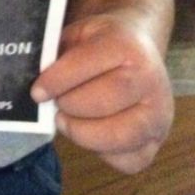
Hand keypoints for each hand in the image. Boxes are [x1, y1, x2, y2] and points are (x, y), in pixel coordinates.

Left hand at [31, 12, 173, 173]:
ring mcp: (159, 112)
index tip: (37, 92)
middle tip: (56, 104)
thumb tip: (35, 86)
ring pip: (118, 136)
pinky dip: (104, 154)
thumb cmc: (101, 41)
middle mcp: (150, 79)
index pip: (87, 64)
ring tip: (67, 121)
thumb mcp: (79, 34)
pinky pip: (129, 161)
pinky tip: (92, 134)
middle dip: (69, 106)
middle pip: (102, 102)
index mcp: (126, 45)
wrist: (140, 45)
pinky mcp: (159, 139)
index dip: (57, 80)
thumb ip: (58, 54)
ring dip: (82, 133)